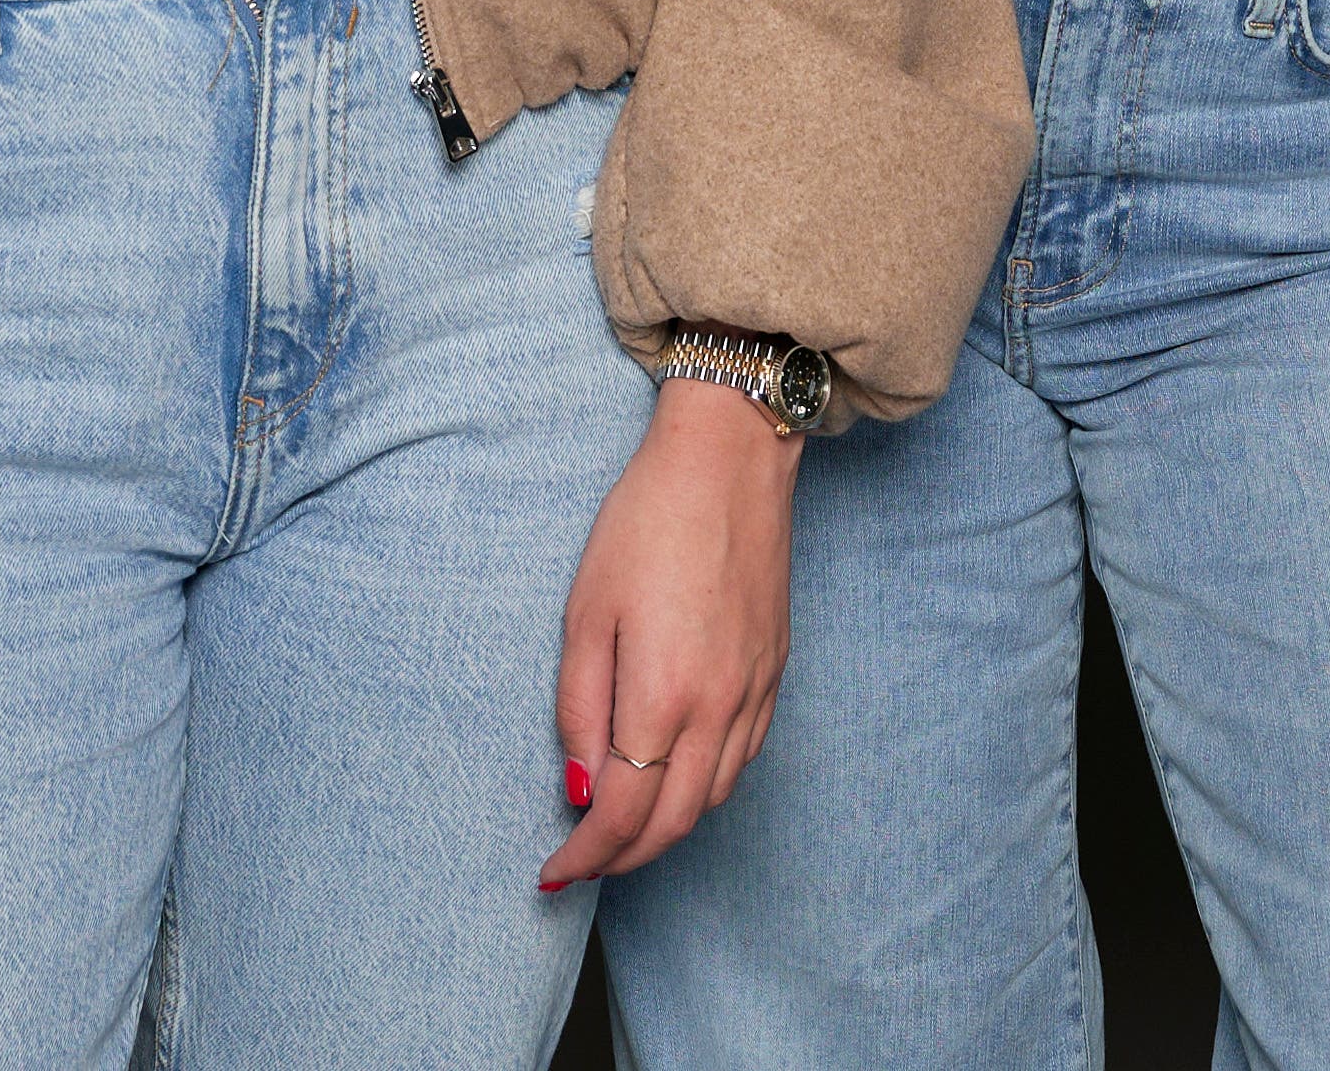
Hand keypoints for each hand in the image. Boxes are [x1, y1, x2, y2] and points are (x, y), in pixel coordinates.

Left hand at [538, 378, 800, 890]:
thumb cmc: (646, 523)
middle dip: (624, 856)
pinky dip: (706, 786)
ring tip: (623, 825)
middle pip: (675, 822)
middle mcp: (720, 706)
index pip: (624, 811)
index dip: (586, 853)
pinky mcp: (776, 669)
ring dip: (667, 827)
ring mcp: (755, 689)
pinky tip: (677, 773)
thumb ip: (580, 708)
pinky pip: (744, 757)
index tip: (554, 871)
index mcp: (665, 694)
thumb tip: (580, 786)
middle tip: (582, 862)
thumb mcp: (585, 611)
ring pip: (714, 797)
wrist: (730, 459)